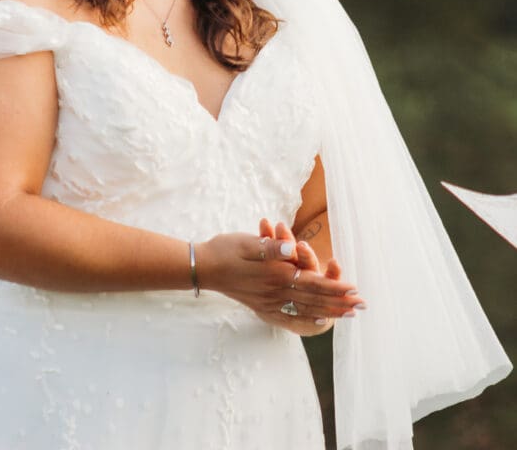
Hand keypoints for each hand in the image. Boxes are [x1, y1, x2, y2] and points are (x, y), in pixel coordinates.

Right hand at [194, 227, 363, 335]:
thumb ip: (273, 246)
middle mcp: (275, 292)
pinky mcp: (262, 307)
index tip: (354, 289)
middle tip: (361, 306)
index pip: (313, 282)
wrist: (203, 267)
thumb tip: (293, 247)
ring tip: (347, 314)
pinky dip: (306, 320)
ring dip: (329, 311)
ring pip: (305, 310)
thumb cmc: (226, 249)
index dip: (335, 286)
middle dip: (339, 302)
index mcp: (276, 274)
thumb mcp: (248, 242)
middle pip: (314, 299)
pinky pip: (289, 318)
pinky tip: (318, 321)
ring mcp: (269, 302)